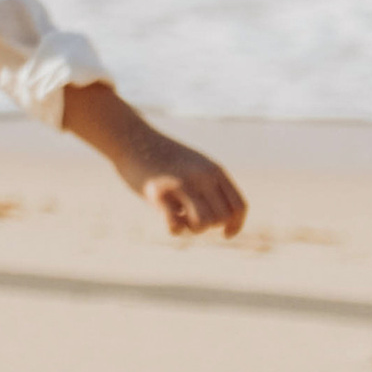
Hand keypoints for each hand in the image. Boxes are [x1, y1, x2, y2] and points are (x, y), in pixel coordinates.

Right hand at [63, 83, 246, 239]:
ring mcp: (180, 184)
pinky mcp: (158, 193)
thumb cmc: (164, 155)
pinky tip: (166, 217)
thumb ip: (213, 184)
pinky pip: (175, 226)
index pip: (239, 207)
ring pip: (203, 224)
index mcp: (214, 170)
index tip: (225, 234)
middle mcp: (201, 176)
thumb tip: (223, 219)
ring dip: (192, 228)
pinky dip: (174, 229)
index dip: (236, 225)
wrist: (132, 138)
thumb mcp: (196, 164)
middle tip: (191, 215)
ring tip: (179, 215)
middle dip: (209, 225)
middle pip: (221, 218)